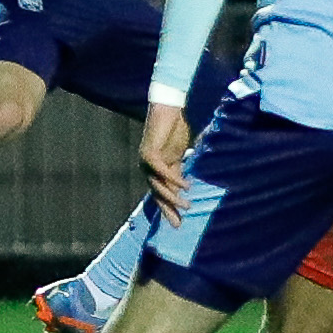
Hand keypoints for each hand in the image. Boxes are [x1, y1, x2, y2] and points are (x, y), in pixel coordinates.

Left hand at [139, 103, 192, 225]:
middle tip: (178, 223)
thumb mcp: (178, 156)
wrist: (169, 109)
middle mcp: (147, 168)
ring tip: (186, 206)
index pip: (160, 194)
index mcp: (154, 170)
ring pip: (158, 186)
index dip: (168, 209)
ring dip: (172, 197)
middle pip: (157, 194)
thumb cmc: (174, 131)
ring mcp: (146, 161)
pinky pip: (162, 171)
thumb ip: (178, 171)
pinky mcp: (149, 153)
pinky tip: (186, 186)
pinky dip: (174, 179)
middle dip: (168, 209)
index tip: (178, 223)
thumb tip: (184, 189)